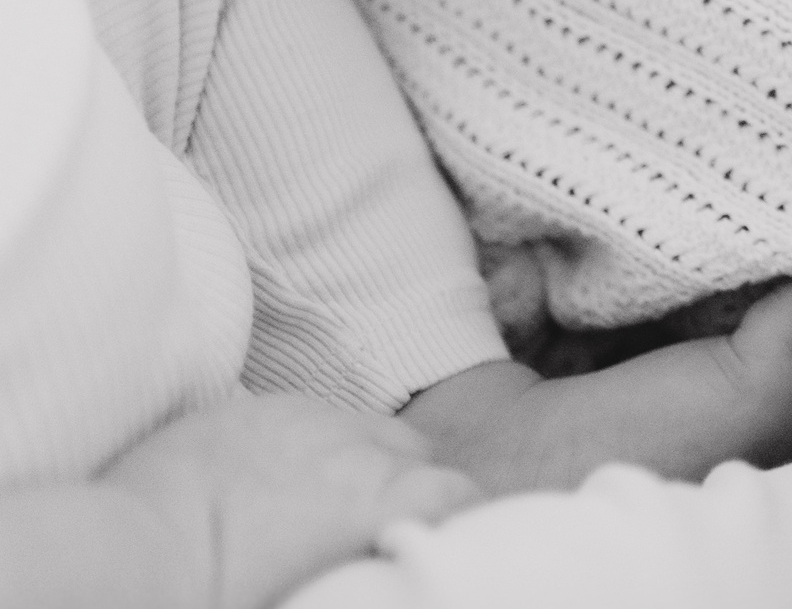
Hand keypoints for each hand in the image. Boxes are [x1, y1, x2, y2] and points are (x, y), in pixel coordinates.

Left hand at [103, 393, 481, 608]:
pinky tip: (278, 481)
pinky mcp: (248, 409)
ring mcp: (299, 416)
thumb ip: (361, 579)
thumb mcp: (309, 599)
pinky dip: (309, 444)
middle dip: (412, 485)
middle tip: (386, 528)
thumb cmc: (215, 598)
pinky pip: (305, 416)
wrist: (123, 558)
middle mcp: (350, 442)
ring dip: (361, 458)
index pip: (458, 492)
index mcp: (375, 497)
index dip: (461, 518)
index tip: (448, 542)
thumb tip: (387, 579)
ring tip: (328, 504)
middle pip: (416, 451)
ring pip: (361, 425)